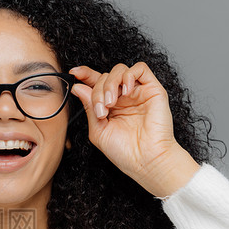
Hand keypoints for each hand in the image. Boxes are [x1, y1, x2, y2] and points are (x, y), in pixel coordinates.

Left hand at [69, 62, 199, 196]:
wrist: (146, 160)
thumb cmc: (124, 151)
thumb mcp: (98, 130)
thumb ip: (89, 107)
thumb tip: (78, 87)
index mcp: (110, 106)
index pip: (96, 83)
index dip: (85, 74)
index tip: (74, 73)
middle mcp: (123, 97)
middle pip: (105, 77)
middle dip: (97, 91)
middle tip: (100, 110)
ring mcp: (138, 92)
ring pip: (119, 70)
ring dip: (110, 84)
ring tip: (111, 104)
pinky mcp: (153, 89)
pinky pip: (140, 68)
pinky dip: (129, 75)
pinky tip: (126, 92)